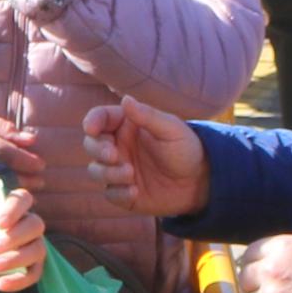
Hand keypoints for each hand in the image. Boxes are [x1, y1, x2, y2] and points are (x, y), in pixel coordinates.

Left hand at [0, 186, 45, 292]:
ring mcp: (35, 246)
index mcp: (14, 208)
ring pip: (38, 250)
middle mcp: (29, 225)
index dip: (14, 209)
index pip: (23, 198)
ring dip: (17, 258)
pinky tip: (0, 284)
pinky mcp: (34, 268)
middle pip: (36, 224)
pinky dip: (18, 281)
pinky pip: (35, 274)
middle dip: (15, 237)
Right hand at [81, 98, 209, 218]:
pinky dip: (119, 192)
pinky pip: (110, 193)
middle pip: (91, 144)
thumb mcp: (171, 129)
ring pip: (96, 170)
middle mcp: (118, 146)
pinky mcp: (124, 192)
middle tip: (114, 155)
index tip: (92, 128)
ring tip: (130, 174)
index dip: (92, 121)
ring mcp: (119, 170)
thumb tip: (125, 99)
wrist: (200, 181)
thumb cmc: (186, 149)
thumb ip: (148, 116)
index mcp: (126, 125)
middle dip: (98, 149)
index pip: (100, 118)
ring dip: (108, 172)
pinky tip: (135, 191)